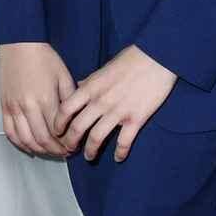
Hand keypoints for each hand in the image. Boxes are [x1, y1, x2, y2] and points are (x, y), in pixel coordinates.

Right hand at [0, 42, 75, 156]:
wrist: (20, 45)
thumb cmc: (44, 58)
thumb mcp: (64, 76)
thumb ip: (70, 100)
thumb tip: (76, 119)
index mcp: (45, 99)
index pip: (57, 131)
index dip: (67, 143)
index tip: (74, 146)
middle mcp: (28, 107)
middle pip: (42, 140)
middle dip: (56, 150)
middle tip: (65, 152)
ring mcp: (14, 108)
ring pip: (26, 140)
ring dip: (40, 150)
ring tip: (51, 151)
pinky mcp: (4, 107)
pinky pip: (10, 133)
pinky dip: (20, 144)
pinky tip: (30, 147)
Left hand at [54, 44, 176, 163]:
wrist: (157, 57)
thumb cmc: (131, 59)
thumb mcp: (104, 68)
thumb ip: (90, 81)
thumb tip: (79, 86)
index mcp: (91, 87)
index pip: (65, 109)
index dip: (58, 124)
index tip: (57, 131)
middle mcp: (101, 101)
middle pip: (77, 128)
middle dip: (70, 142)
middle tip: (69, 149)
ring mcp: (118, 111)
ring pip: (96, 138)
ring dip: (90, 151)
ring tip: (89, 157)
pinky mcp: (136, 119)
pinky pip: (124, 142)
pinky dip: (120, 153)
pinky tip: (118, 158)